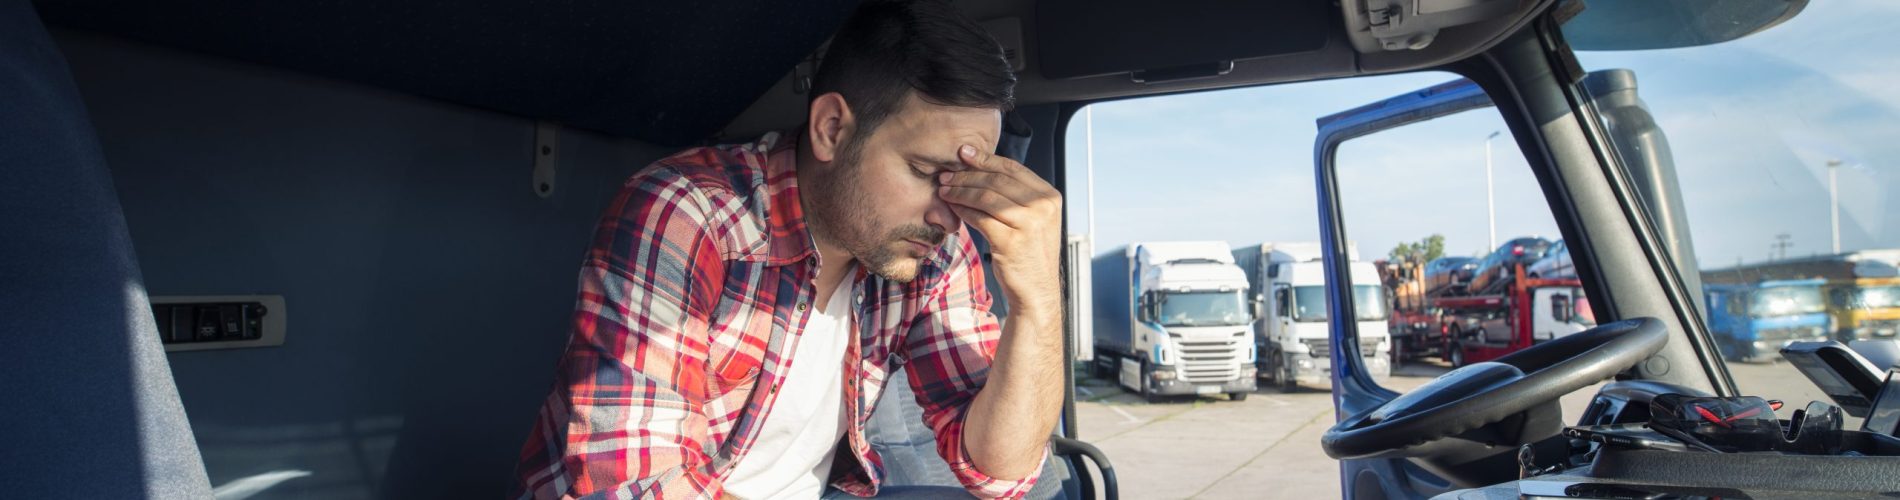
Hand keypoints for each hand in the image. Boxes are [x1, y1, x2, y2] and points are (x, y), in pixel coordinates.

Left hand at [938, 144, 1063, 310]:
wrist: (1036, 291)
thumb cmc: (1029, 254)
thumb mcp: (1033, 219)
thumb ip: (1017, 195)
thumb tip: (983, 168)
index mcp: (1049, 196)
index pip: (1013, 168)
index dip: (986, 158)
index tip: (964, 153)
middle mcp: (1042, 207)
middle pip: (997, 180)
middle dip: (967, 175)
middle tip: (946, 174)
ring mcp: (1028, 223)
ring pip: (986, 196)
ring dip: (960, 191)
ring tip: (944, 190)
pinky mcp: (1011, 241)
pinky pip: (979, 217)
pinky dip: (962, 210)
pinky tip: (952, 207)